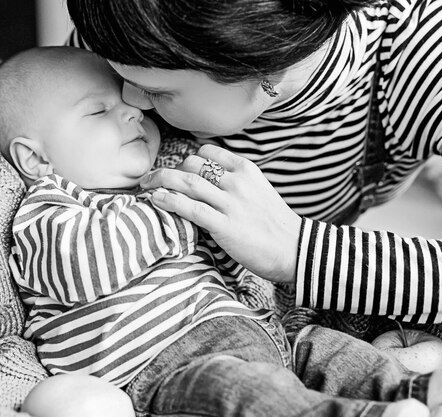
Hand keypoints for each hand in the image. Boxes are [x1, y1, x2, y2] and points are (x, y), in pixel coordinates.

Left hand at [140, 144, 300, 281]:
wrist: (295, 249)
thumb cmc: (275, 224)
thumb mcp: (259, 191)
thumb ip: (236, 182)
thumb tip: (208, 181)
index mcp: (246, 169)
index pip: (208, 152)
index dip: (188, 159)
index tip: (177, 169)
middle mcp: (237, 181)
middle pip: (193, 165)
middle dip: (170, 170)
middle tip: (153, 178)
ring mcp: (231, 203)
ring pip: (187, 182)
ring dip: (161, 180)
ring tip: (146, 184)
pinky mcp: (224, 225)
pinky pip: (190, 207)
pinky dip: (169, 200)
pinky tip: (156, 199)